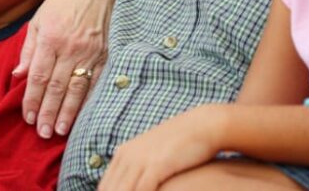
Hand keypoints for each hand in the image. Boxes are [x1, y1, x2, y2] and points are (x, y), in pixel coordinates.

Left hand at [13, 0, 116, 137]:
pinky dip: (88, 101)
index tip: (28, 117)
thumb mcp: (39, 19)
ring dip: (67, 112)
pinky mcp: (106, 54)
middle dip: (48, 112)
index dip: (32, 99)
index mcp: (50, 37)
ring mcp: (90, 52)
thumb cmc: (64, 1)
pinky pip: (96, 82)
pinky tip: (81, 115)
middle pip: (56, 87)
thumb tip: (19, 74)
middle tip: (42, 132)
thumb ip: (29, 48)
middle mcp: (70, 47)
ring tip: (59, 130)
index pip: (38, 76)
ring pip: (76, 89)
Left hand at [97, 105, 223, 190]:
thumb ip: (142, 167)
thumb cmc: (182, 143)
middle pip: (109, 190)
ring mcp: (140, 160)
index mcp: (123, 153)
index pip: (105, 185)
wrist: (203, 125)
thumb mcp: (154, 153)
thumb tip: (137, 182)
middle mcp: (127, 155)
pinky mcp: (156, 166)